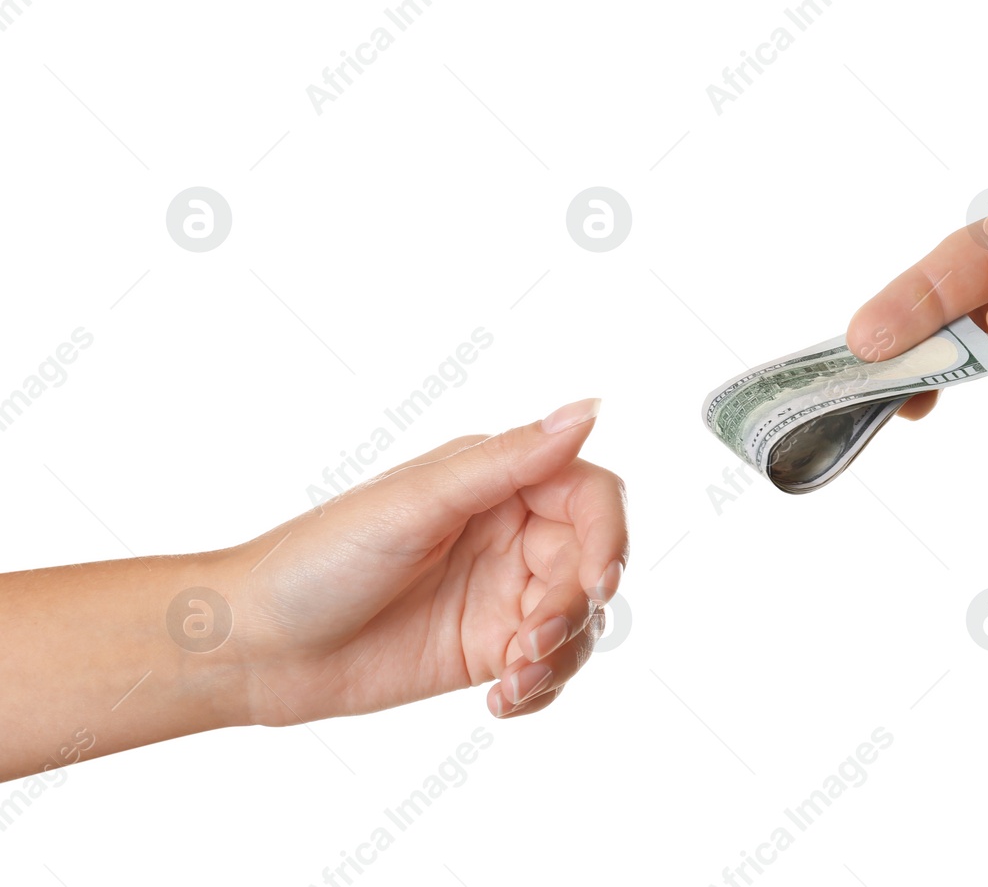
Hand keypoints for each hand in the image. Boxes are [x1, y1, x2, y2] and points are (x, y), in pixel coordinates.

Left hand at [222, 398, 627, 723]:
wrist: (255, 647)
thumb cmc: (315, 560)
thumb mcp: (416, 505)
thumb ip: (507, 461)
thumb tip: (588, 410)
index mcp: (496, 479)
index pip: (593, 496)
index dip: (609, 537)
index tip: (594, 584)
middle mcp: (509, 532)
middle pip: (594, 566)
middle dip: (575, 610)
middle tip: (529, 643)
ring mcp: (502, 593)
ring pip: (581, 623)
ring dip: (562, 657)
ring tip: (510, 682)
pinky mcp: (489, 649)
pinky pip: (550, 668)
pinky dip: (543, 689)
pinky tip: (501, 701)